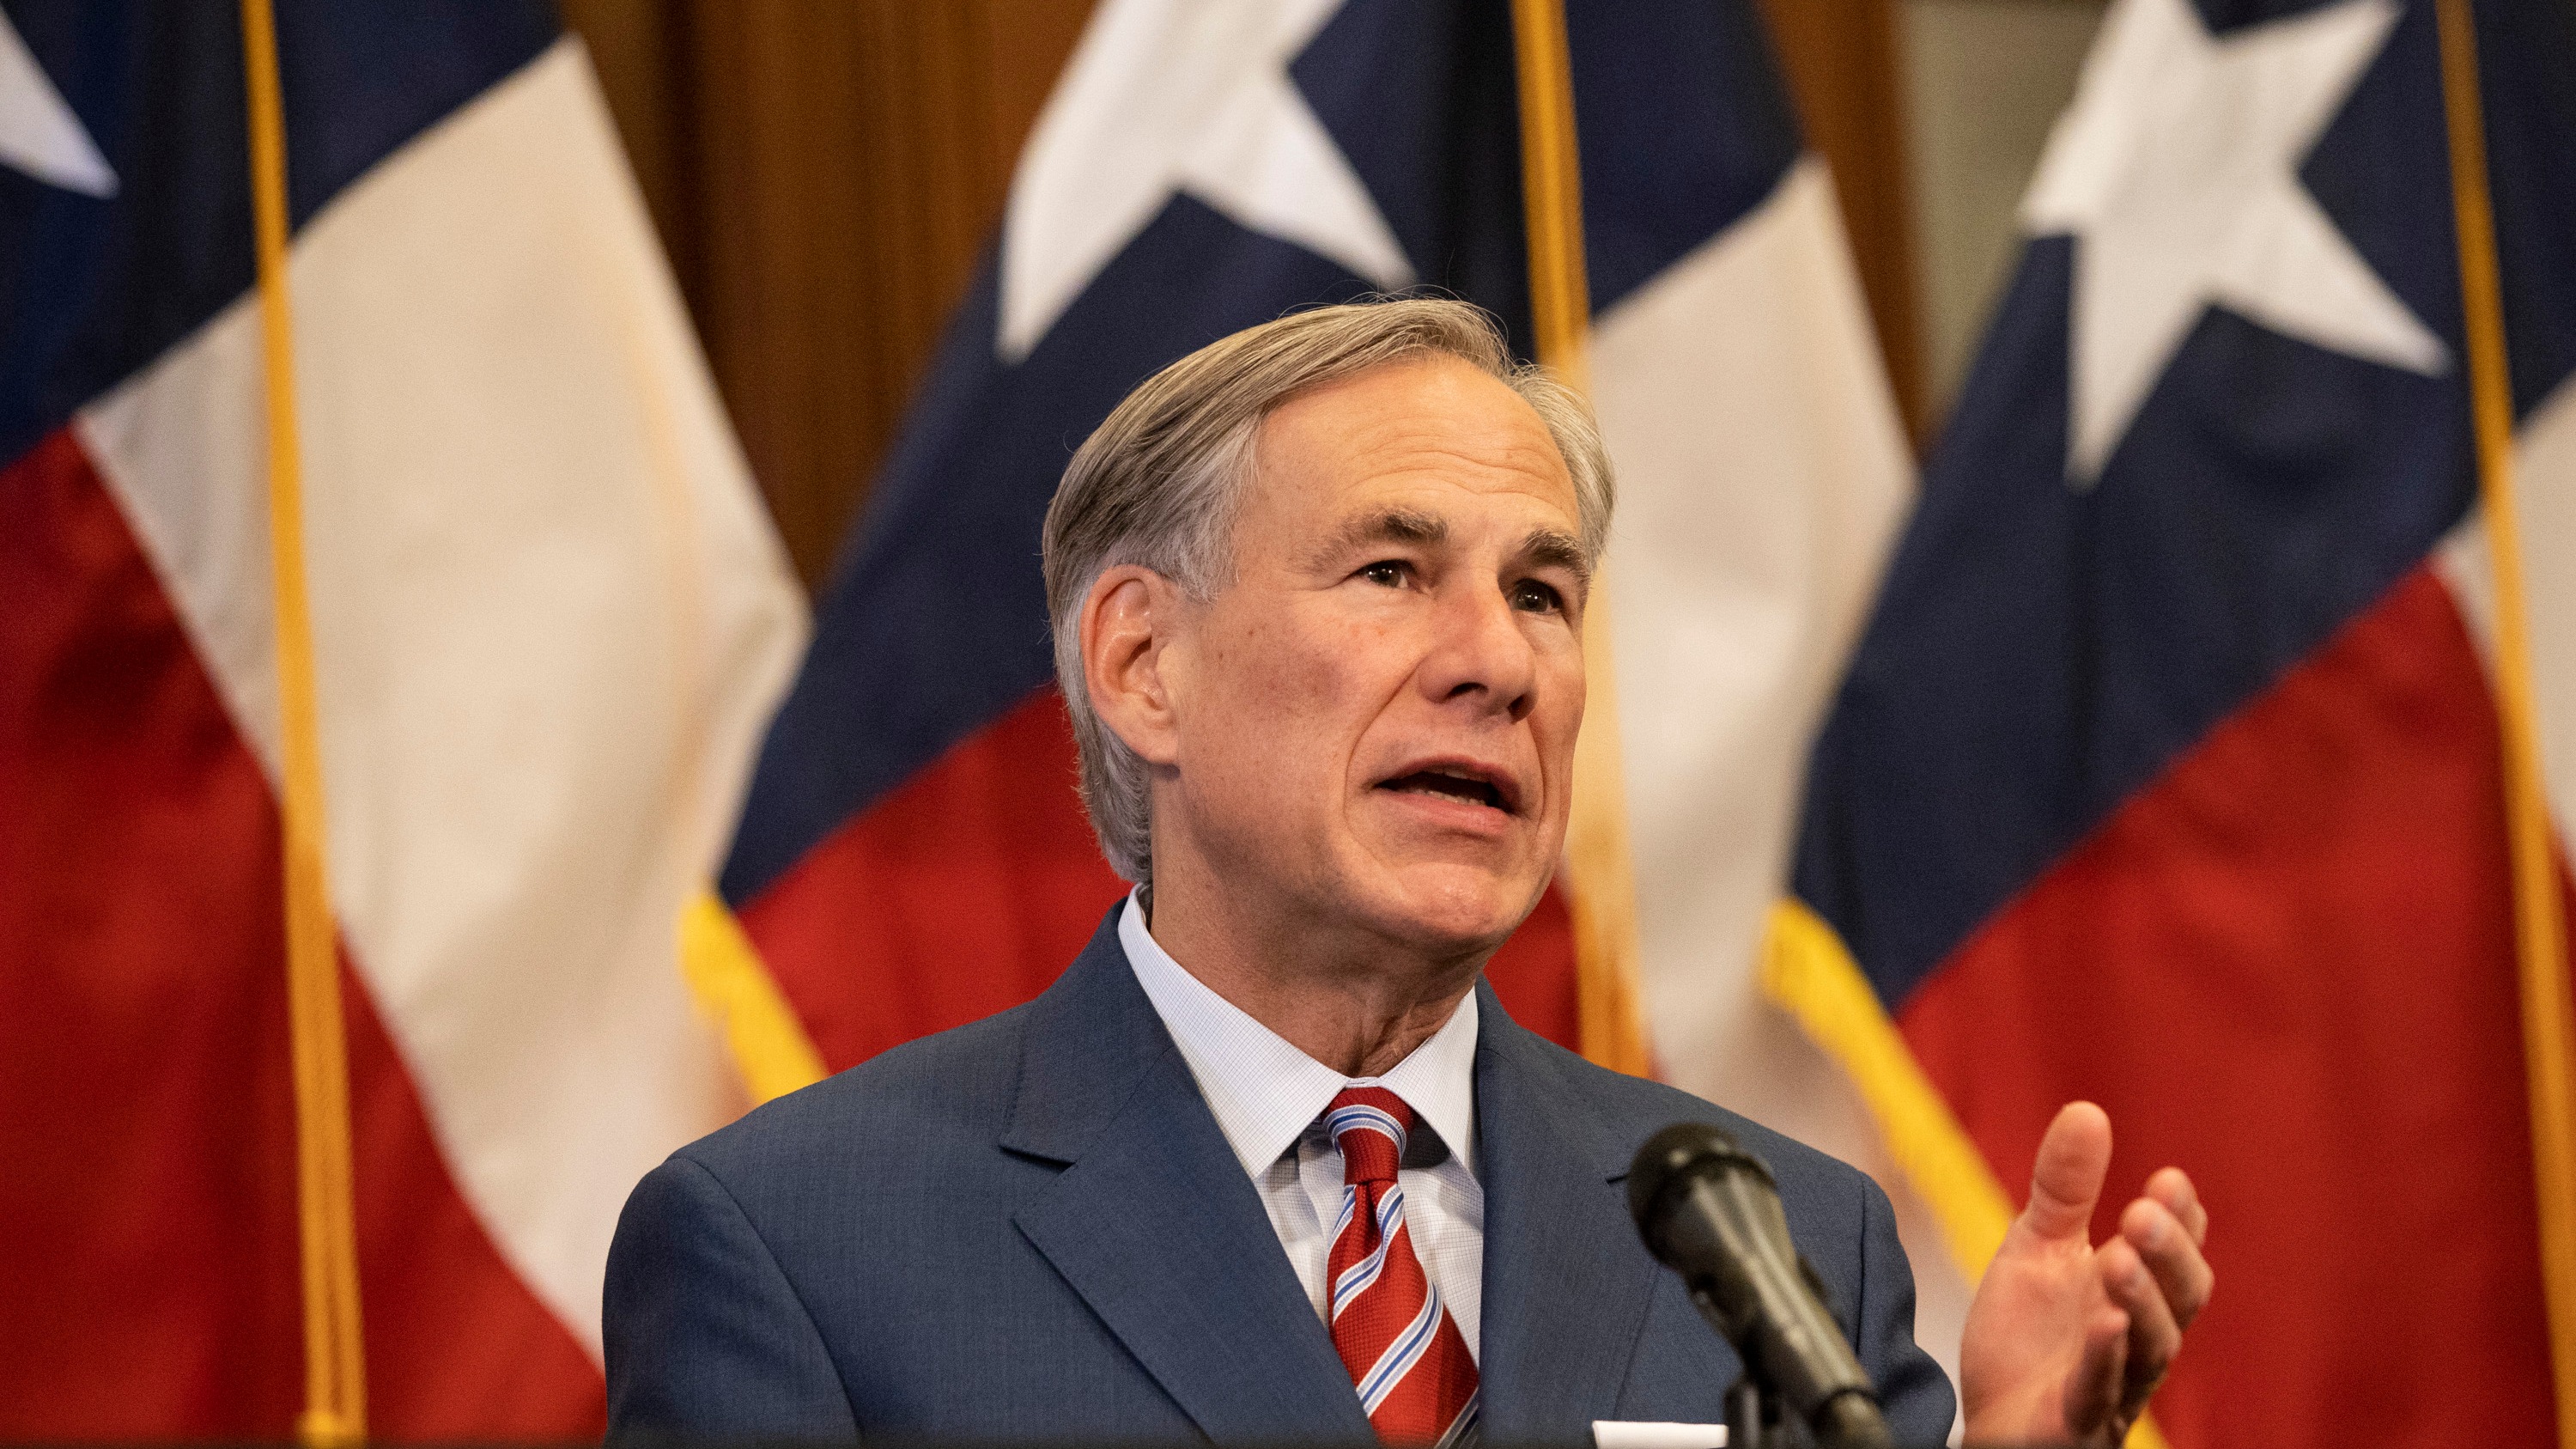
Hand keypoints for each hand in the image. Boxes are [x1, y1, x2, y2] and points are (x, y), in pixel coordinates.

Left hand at [1958, 1102, 2210, 1445]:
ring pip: (2149, 1348)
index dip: (2182, 1222)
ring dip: (2140, 1300)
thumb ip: (2065, 1189)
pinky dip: (2105, 1359)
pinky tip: (2103, 1324)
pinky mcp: (2077, 1421)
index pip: (2176, 1255)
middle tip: (2144, 1211)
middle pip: (2180, 1299)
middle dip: (2168, 1255)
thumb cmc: (2030, 1338)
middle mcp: (2139, 1339)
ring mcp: (2114, 1385)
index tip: (2170, 1180)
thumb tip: (2087, 1110)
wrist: (1991, 1416)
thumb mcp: (2039, 1247)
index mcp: (2136, 1293)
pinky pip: (2100, 1393)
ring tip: (2119, 1256)